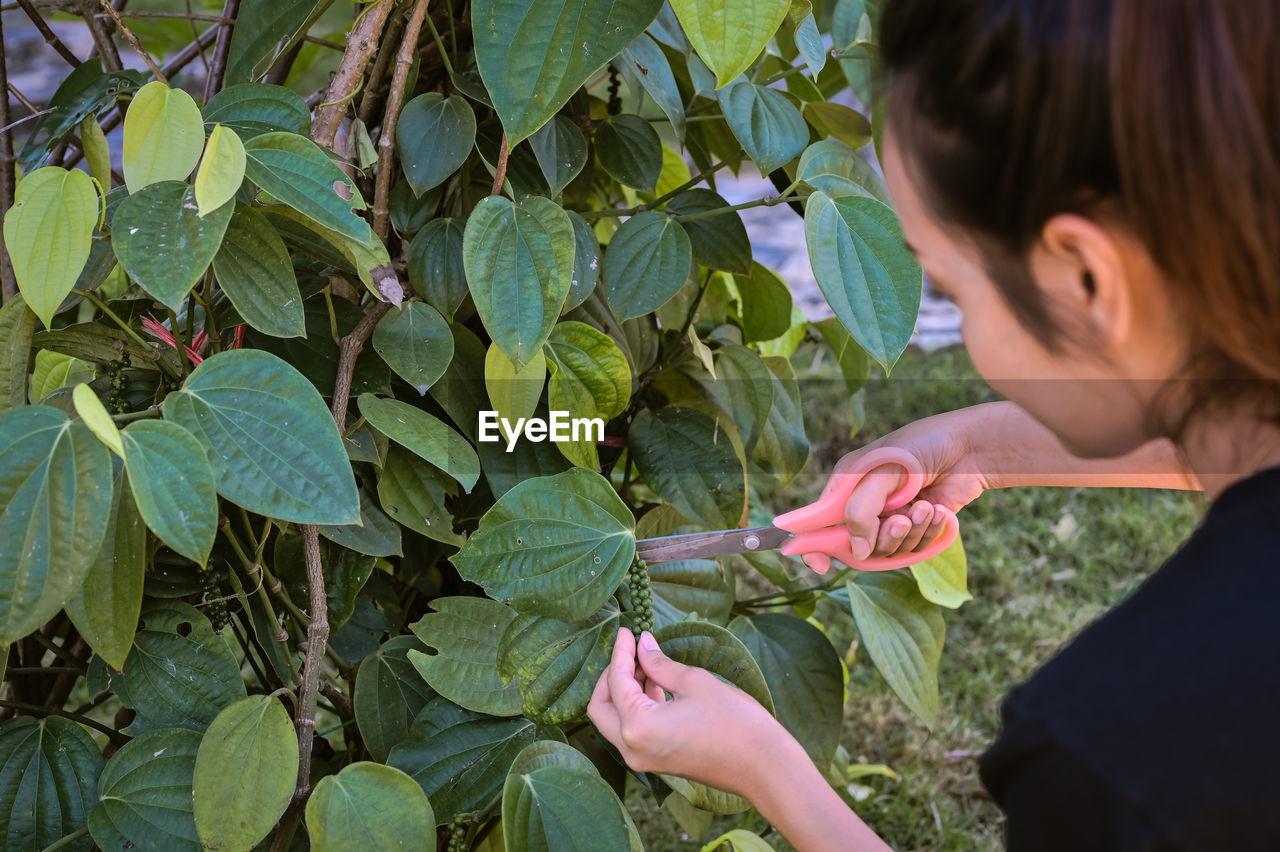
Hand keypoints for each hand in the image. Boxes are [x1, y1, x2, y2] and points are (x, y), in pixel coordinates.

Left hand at [587, 629, 798, 799]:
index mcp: (637, 727)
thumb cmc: (733, 721)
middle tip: (631, 650)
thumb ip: (660, 663)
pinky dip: (637, 706)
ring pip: (616, 720)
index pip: (616, 681)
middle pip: (601, 707)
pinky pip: (633, 731)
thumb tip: (643, 644)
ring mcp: (643, 759)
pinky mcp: (657, 762)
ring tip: (649, 662)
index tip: (628, 630)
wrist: (764, 766)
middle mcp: (631, 748)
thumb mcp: (694, 682)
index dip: (621, 652)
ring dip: (625, 690)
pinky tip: (657, 684)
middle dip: (611, 675)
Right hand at [796, 409, 989, 572]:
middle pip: (858, 544)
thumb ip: (861, 511)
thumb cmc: (921, 447)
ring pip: (889, 549)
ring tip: (925, 507)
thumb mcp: (881, 473)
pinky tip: (939, 510)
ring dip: (911, 532)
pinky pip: (915, 547)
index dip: (815, 544)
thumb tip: (857, 550)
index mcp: (847, 485)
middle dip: (882, 537)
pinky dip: (928, 531)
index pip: (819, 520)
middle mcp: (866, 503)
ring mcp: (892, 516)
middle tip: (900, 520)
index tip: (821, 564)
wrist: (970, 447)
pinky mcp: (917, 525)